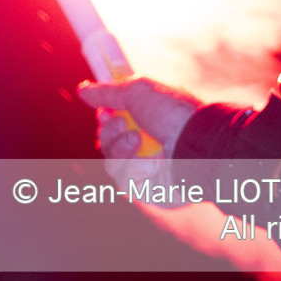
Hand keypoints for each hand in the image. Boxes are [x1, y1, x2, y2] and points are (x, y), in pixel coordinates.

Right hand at [77, 77, 202, 186]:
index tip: (105, 112)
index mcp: (153, 124)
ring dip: (118, 147)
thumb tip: (83, 90)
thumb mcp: (139, 92)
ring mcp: (151, 170)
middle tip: (120, 123)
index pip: (119, 125)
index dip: (106, 119)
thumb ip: (109, 92)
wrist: (197, 144)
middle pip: (109, 145)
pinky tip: (153, 162)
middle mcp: (152, 147)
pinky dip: (133, 167)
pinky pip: (124, 180)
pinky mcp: (150, 191)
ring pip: (111, 163)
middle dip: (109, 132)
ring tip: (137, 139)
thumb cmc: (174, 114)